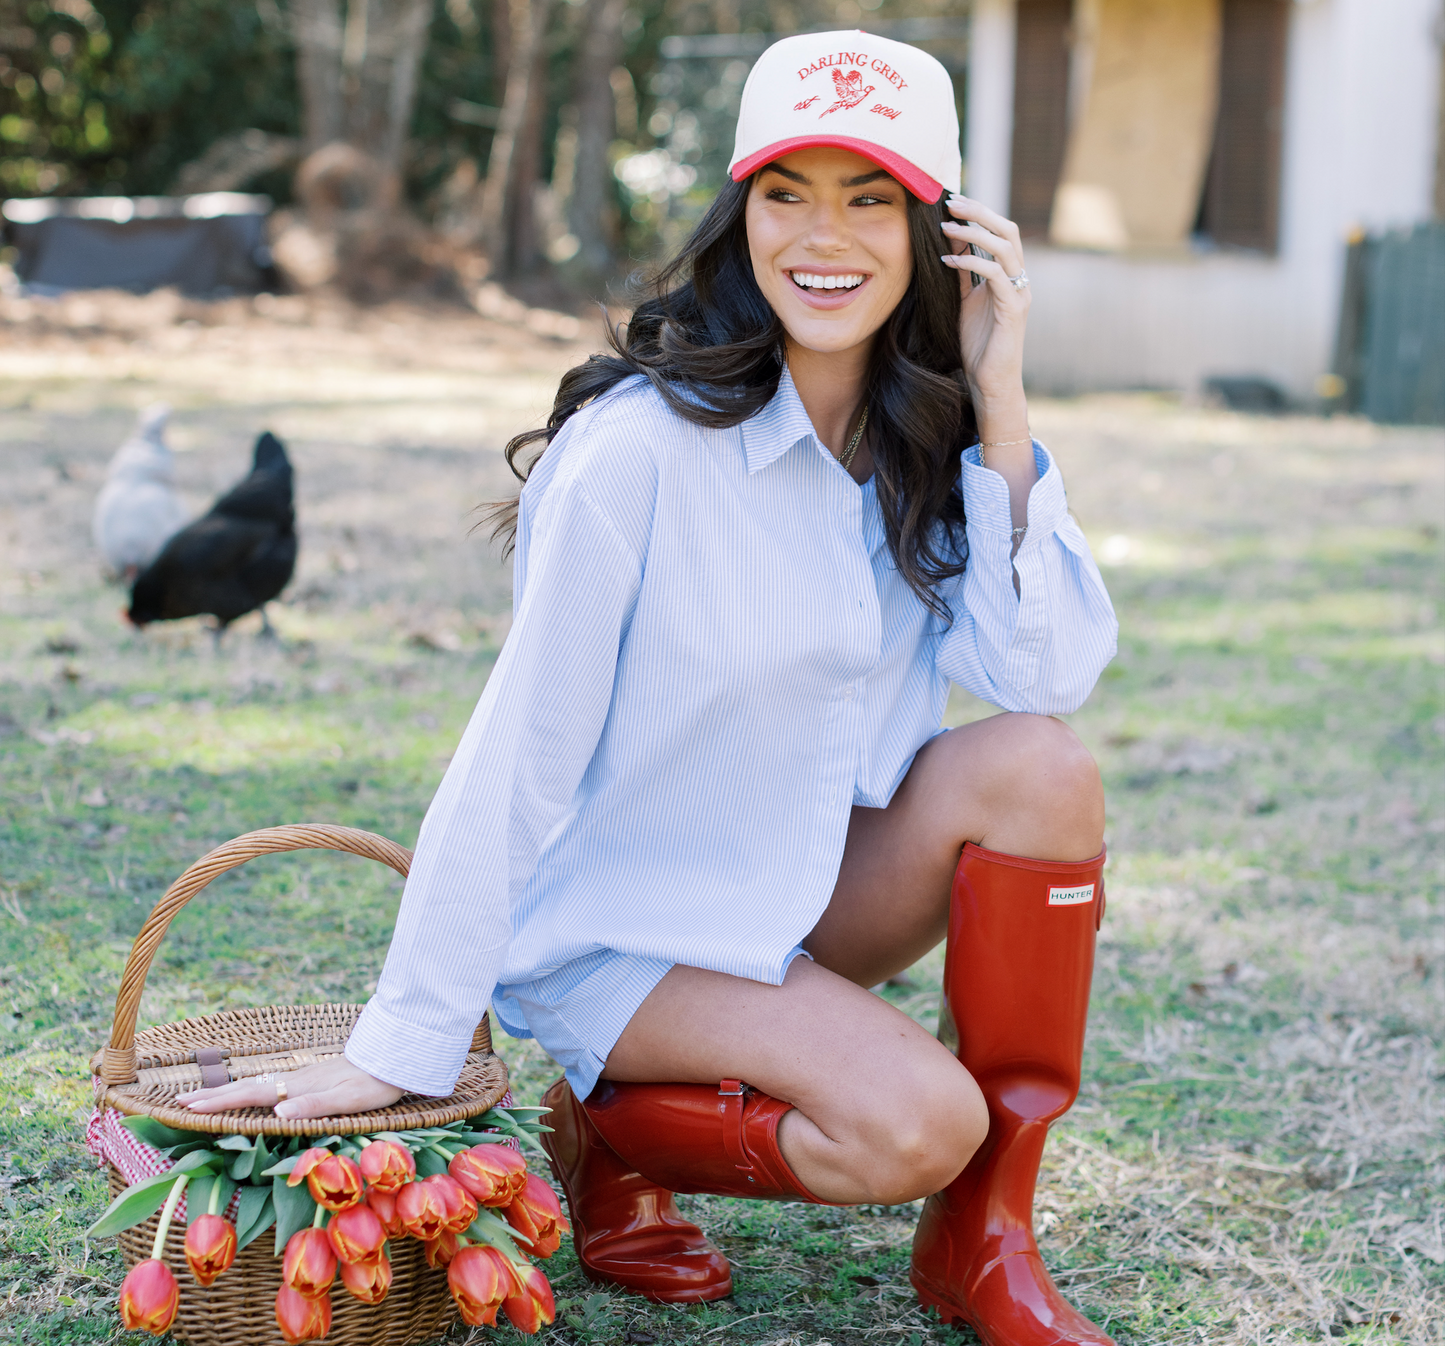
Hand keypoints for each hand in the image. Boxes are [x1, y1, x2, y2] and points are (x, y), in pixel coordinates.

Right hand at [177, 1055, 404, 1121]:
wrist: (396, 1058)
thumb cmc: (374, 1084)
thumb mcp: (348, 1100)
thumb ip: (314, 1105)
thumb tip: (278, 1113)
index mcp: (298, 1088)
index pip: (251, 1096)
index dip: (219, 1103)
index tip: (186, 1107)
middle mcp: (296, 1081)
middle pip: (248, 1088)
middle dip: (214, 1096)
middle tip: (180, 1102)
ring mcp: (304, 1078)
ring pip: (258, 1086)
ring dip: (230, 1093)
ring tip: (206, 1098)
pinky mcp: (314, 1079)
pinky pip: (272, 1086)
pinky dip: (251, 1091)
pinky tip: (252, 1095)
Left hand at [939, 196, 1030, 418]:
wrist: (990, 382)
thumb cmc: (978, 345)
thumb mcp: (965, 302)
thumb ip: (963, 275)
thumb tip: (949, 245)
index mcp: (1009, 276)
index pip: (1000, 232)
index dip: (979, 214)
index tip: (951, 202)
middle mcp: (1019, 280)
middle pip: (1007, 230)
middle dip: (980, 212)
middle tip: (950, 202)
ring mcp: (1019, 294)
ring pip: (1005, 248)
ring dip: (974, 233)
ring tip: (945, 227)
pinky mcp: (1013, 310)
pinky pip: (995, 276)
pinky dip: (971, 263)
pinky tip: (947, 262)